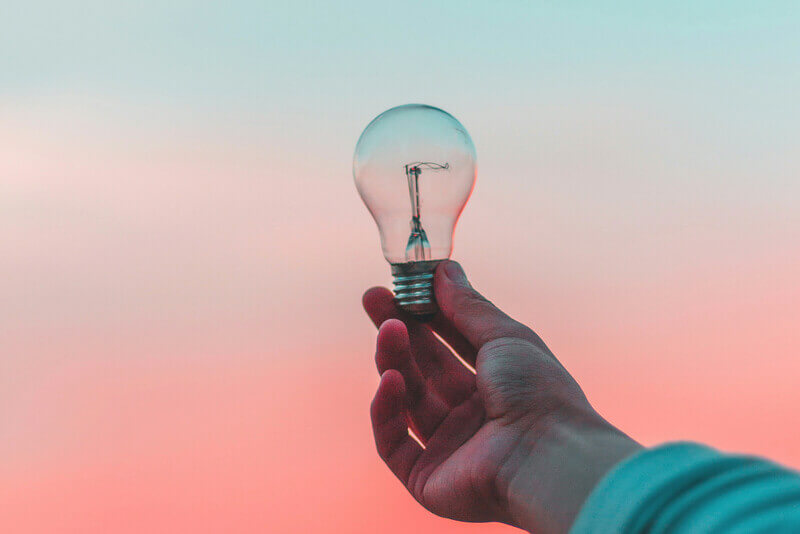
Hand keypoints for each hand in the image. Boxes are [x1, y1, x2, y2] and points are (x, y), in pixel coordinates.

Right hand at [364, 261, 640, 532]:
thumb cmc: (538, 392)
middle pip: (423, 367)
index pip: (450, 343)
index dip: (424, 313)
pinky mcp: (426, 478)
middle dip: (398, 331)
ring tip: (388, 330)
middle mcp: (472, 415)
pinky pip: (393, 443)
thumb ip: (468, 306)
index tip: (400, 285)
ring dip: (393, 361)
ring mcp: (449, 447)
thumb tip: (444, 269)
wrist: (548, 457)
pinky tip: (390, 380)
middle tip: (372, 297)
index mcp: (496, 384)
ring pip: (407, 399)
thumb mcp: (505, 337)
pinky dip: (386, 411)